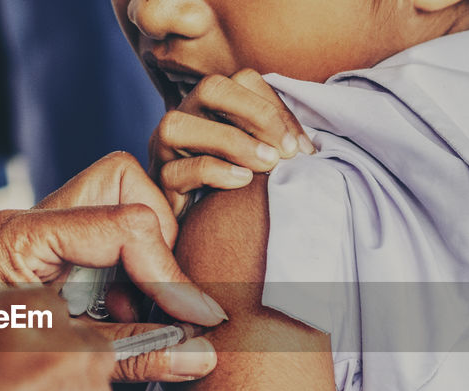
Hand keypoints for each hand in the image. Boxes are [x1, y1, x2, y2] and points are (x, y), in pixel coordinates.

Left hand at [0, 153, 224, 383]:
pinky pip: (105, 248)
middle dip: (159, 245)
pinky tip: (119, 329)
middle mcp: (31, 224)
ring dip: (146, 268)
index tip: (193, 318)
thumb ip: (130, 351)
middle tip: (166, 307)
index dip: (169, 269)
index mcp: (24, 235)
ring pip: (121, 212)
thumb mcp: (52, 363)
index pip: (128, 217)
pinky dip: (127, 286)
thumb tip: (202, 354)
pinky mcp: (43, 261)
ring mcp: (37, 239)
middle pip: (126, 187)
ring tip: (144, 324)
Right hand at [150, 69, 312, 214]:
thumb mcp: (258, 158)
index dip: (277, 108)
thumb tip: (309, 148)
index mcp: (211, 104)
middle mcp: (185, 116)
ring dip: (233, 142)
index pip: (244, 81)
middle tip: (286, 151)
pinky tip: (243, 181)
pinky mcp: (159, 180)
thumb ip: (277, 143)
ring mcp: (163, 147)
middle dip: (256, 114)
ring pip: (182, 124)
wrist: (200, 231)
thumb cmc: (234, 189)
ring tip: (268, 164)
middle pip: (212, 88)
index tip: (302, 147)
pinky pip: (180, 169)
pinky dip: (216, 171)